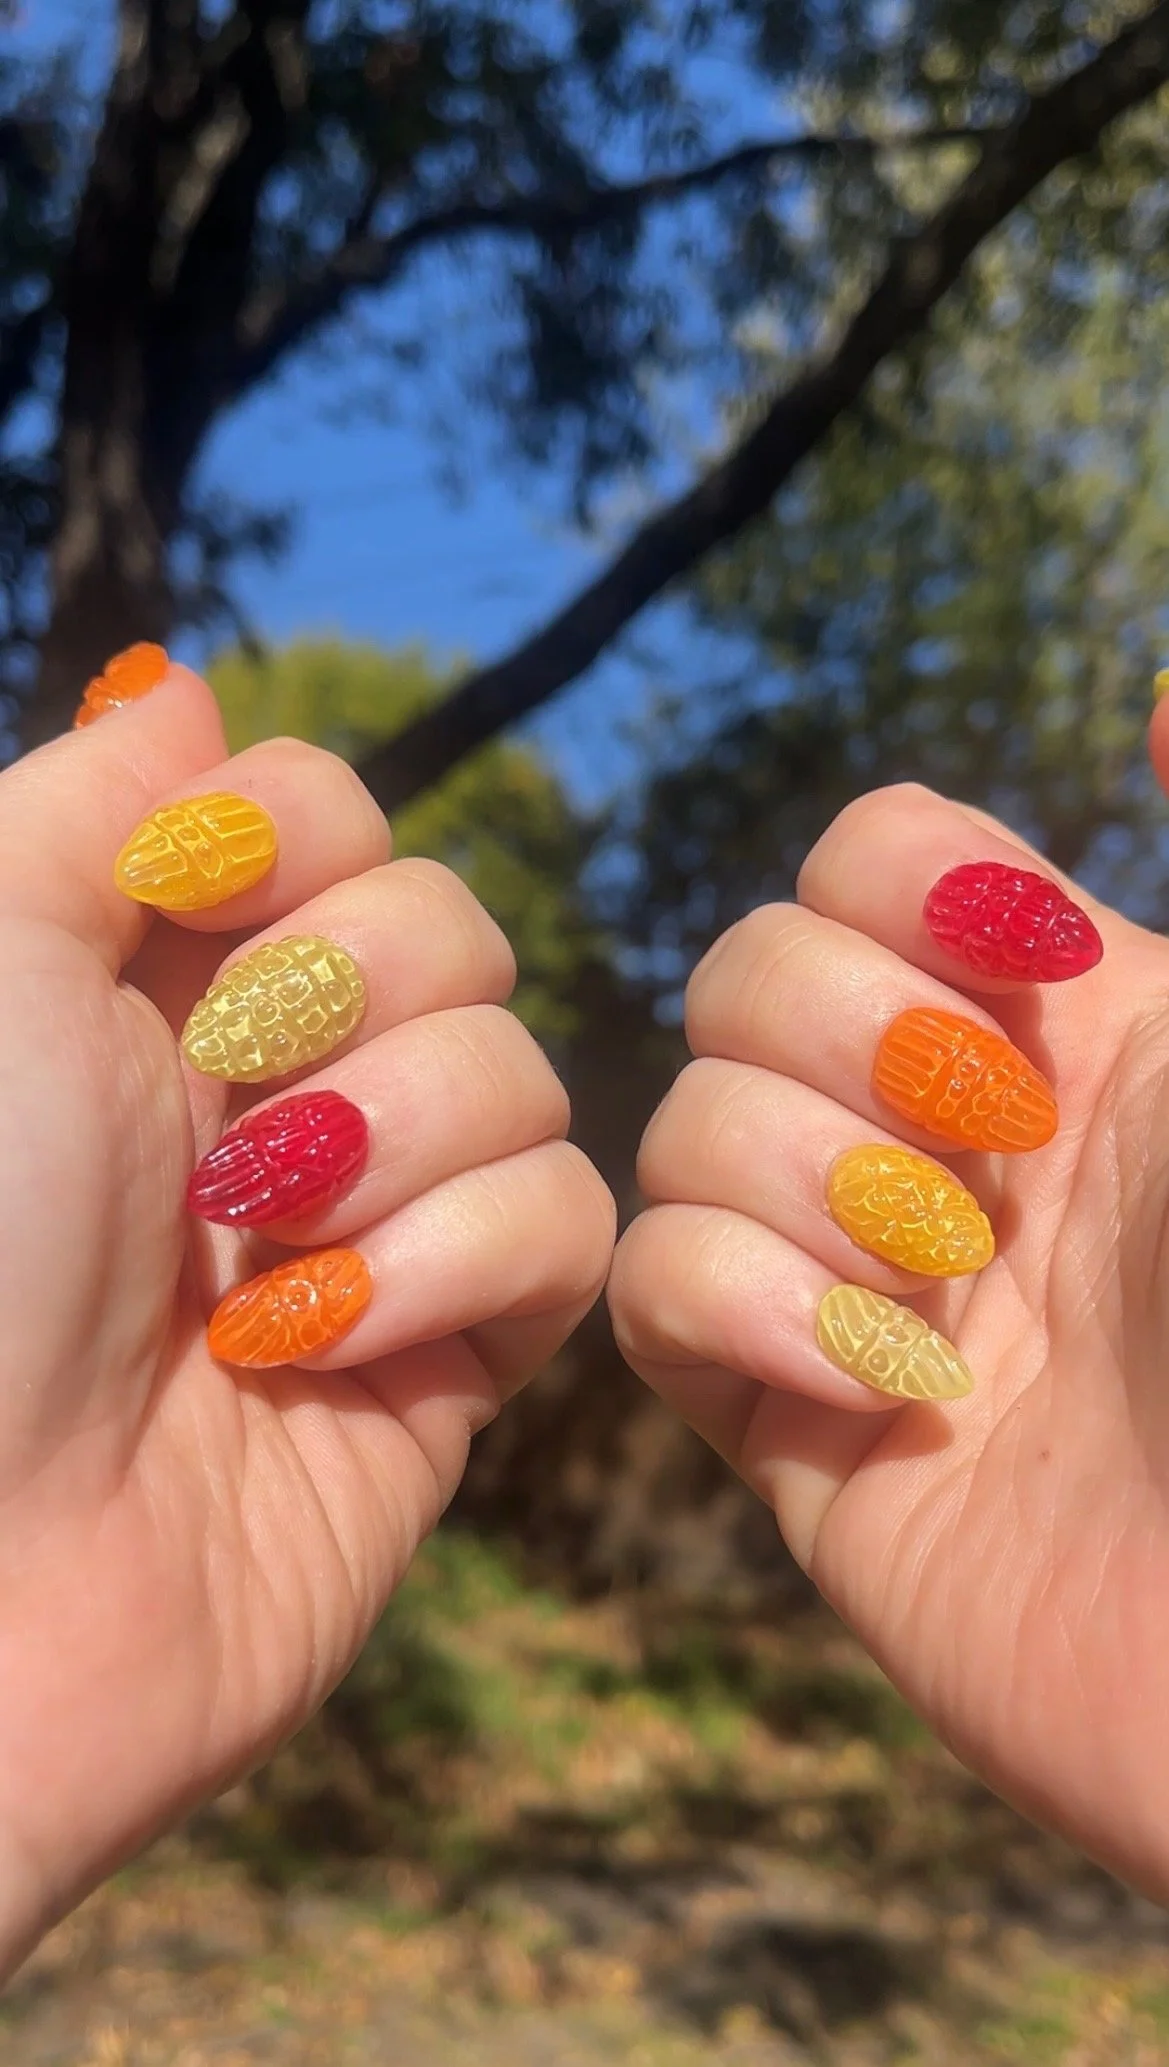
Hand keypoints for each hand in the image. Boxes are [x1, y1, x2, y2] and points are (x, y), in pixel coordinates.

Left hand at [0, 665, 613, 1972]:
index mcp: (152, 979)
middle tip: (219, 1117)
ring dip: (395, 1147)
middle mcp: (273, 1082)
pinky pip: (566, 1222)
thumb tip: (186, 688)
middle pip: (449, 922)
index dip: (296, 842)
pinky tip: (327, 1348)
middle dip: (354, 1003)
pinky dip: (460, 1265)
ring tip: (257, 1265)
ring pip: (525, 1066)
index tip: (197, 909)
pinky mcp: (457, 1346)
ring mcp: (373, 1217)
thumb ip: (92, 799)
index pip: (324, 811)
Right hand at [608, 771, 1168, 1899]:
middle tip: (999, 1158)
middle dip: (840, 1038)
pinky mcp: (799, 1428)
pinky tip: (880, 1385)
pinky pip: (648, 1294)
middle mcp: (954, 1132)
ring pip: (677, 1125)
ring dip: (799, 1184)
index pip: (869, 850)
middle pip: (744, 972)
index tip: (1031, 977)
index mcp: (1078, 1018)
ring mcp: (865, 1280)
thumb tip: (1163, 682)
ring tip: (951, 1298)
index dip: (902, 885)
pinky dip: (731, 1303)